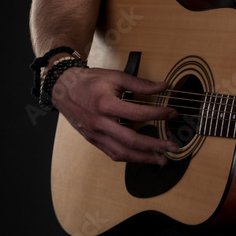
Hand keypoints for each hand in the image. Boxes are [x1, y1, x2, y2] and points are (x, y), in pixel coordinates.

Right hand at [51, 67, 178, 164]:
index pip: (137, 114)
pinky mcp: (93, 140)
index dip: (158, 114)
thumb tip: (162, 86)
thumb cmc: (89, 81)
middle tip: (172, 147)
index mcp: (105, 104)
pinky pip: (112, 153)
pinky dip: (129, 157)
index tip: (173, 113)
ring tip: (161, 159)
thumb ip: (140, 83)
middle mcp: (99, 123)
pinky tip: (142, 157)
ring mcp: (95, 134)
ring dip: (143, 158)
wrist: (63, 89)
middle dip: (154, 146)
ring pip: (121, 152)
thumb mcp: (115, 76)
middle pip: (130, 140)